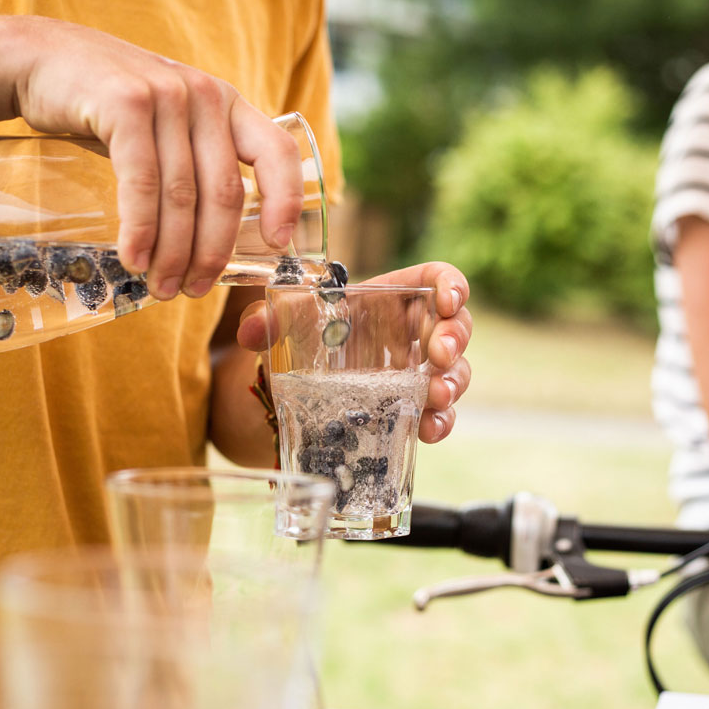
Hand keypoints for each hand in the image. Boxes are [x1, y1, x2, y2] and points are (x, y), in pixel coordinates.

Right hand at [8, 17, 303, 299]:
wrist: (40, 60)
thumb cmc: (106, 107)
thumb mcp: (164, 126)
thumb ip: (194, 164)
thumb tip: (211, 245)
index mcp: (226, 104)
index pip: (277, 152)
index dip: (285, 201)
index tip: (276, 246)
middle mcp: (204, 95)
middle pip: (223, 191)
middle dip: (211, 252)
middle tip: (193, 291)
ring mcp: (167, 95)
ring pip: (182, 194)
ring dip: (173, 252)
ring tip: (161, 287)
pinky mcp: (126, 103)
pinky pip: (143, 181)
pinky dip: (140, 228)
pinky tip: (133, 258)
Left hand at [236, 261, 472, 443]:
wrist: (295, 385)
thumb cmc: (302, 338)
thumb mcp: (283, 323)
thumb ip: (267, 319)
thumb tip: (252, 329)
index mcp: (393, 297)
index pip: (436, 278)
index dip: (451, 285)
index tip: (448, 301)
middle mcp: (413, 332)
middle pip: (456, 325)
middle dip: (454, 339)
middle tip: (438, 357)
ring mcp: (418, 371)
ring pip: (455, 370)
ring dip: (453, 383)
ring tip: (435, 398)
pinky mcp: (414, 406)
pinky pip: (441, 413)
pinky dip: (442, 421)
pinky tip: (429, 429)